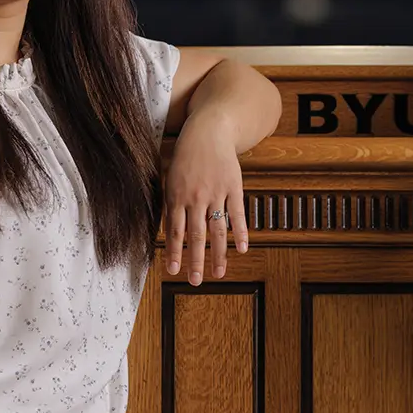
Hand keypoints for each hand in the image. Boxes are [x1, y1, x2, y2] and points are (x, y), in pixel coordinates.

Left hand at [164, 126, 249, 284]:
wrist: (208, 131)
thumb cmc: (186, 156)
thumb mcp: (171, 179)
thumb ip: (172, 206)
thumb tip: (169, 234)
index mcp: (177, 196)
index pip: (175, 232)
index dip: (174, 253)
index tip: (173, 272)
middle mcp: (196, 197)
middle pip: (196, 235)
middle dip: (195, 260)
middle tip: (195, 281)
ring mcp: (216, 192)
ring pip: (217, 229)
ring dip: (218, 253)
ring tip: (219, 273)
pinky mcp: (234, 187)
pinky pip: (238, 213)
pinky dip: (241, 232)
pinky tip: (242, 249)